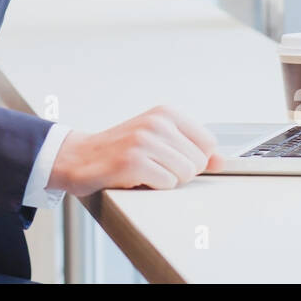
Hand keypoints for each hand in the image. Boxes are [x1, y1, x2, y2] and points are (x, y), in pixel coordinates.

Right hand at [47, 106, 224, 195]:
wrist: (79, 157)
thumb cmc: (121, 150)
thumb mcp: (159, 141)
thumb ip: (192, 149)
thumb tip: (221, 161)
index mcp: (166, 113)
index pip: (208, 144)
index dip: (193, 159)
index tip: (171, 158)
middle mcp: (157, 122)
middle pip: (198, 162)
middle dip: (179, 172)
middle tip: (152, 165)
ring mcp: (144, 140)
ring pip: (184, 175)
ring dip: (165, 181)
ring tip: (143, 171)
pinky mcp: (133, 161)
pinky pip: (166, 184)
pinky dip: (152, 187)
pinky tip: (134, 177)